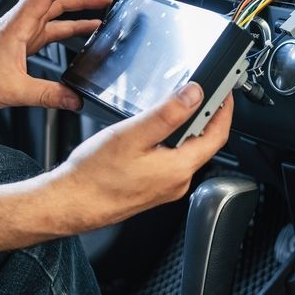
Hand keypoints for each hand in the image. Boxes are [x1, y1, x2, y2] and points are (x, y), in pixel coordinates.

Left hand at [0, 0, 113, 112]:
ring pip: (54, 9)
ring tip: (103, 1)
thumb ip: (48, 95)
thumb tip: (75, 99)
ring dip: (78, 3)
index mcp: (16, 26)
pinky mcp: (20, 42)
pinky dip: (70, 24)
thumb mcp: (12, 92)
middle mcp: (19, 23)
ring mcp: (20, 31)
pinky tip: (85, 29)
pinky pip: (51, 27)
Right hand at [44, 82, 234, 231]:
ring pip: (186, 152)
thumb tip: (195, 95)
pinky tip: (154, 133)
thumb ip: (167, 114)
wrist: (70, 203)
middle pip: (204, 143)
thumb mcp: (132, 134)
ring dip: (186, 129)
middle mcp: (177, 182)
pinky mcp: (153, 190)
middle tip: (201, 92)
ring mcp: (165, 188)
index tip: (224, 91)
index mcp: (179, 169)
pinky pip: (171, 162)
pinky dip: (171, 143)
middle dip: (205, 116)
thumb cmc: (94, 175)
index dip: (224, 109)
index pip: (217, 135)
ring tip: (177, 107)